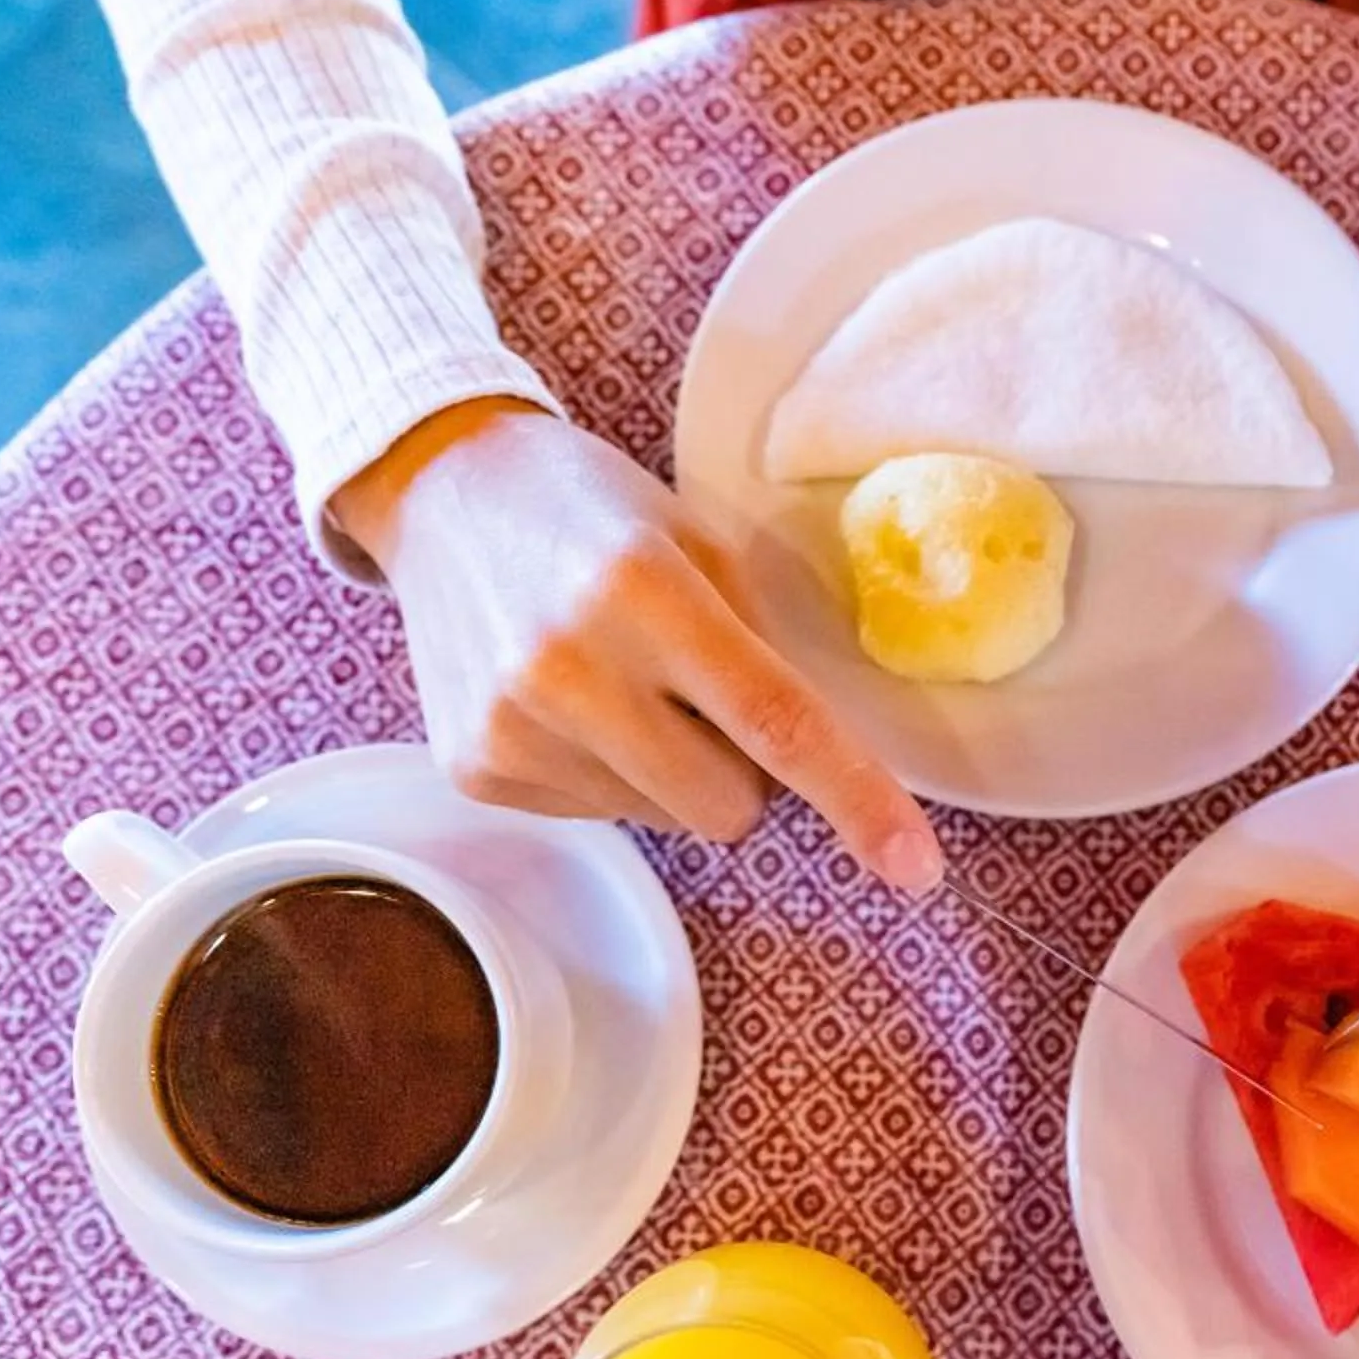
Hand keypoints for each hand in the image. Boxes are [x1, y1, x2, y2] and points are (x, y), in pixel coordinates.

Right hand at [333, 398, 943, 887]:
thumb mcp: (700, 542)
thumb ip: (767, 647)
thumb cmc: (598, 513)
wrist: (443, 493)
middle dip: (742, 768)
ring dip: (668, 768)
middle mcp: (568, 666)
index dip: (855, 795)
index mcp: (645, 590)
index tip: (915, 866)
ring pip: (667, 820)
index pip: (774, 720)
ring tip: (617, 681)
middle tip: (697, 690)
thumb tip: (831, 764)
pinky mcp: (474, 771)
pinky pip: (600, 817)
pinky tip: (565, 702)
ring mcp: (511, 729)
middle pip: (728, 806)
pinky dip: (607, 772)